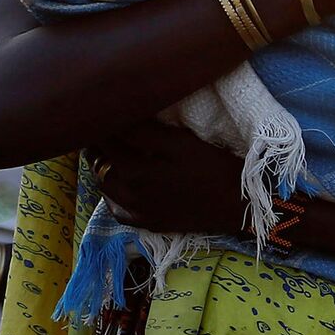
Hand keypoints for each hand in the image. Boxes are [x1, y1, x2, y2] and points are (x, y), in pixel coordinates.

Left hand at [88, 121, 246, 236]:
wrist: (237, 206)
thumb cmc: (212, 168)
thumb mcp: (180, 143)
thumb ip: (145, 131)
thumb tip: (119, 114)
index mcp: (135, 170)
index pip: (106, 140)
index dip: (101, 123)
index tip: (102, 110)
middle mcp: (130, 193)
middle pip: (100, 163)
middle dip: (97, 143)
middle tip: (102, 126)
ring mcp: (138, 211)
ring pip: (104, 185)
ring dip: (102, 166)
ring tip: (109, 150)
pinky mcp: (148, 223)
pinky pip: (117, 209)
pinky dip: (111, 193)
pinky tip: (119, 183)